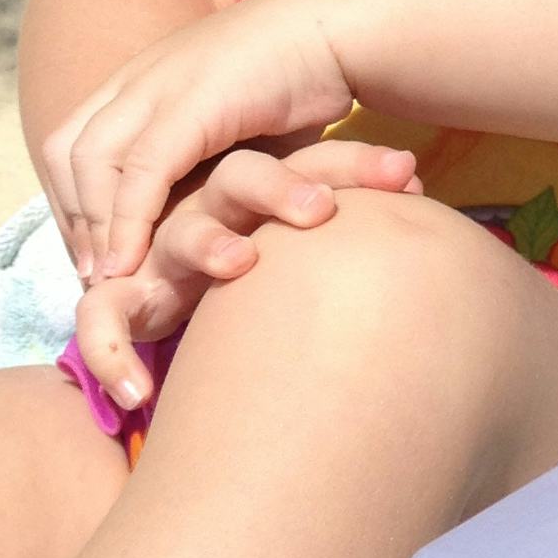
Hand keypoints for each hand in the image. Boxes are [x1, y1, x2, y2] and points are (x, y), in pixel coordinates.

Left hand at [43, 0, 356, 280]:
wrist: (341, 29)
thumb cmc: (303, 80)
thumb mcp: (236, 119)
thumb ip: (207, 154)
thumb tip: (201, 206)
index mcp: (143, 75)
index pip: (72, 139)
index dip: (72, 197)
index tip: (93, 250)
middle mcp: (140, 76)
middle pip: (67, 149)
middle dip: (71, 215)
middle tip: (93, 273)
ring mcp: (162, 84)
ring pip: (93, 160)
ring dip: (93, 225)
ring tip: (107, 279)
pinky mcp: (194, 103)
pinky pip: (142, 171)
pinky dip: (128, 221)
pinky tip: (132, 262)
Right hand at [71, 140, 421, 407]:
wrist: (160, 294)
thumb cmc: (264, 281)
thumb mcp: (316, 260)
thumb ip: (368, 252)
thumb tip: (454, 254)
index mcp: (264, 191)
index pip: (315, 163)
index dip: (358, 166)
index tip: (411, 176)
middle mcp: (213, 210)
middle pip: (244, 178)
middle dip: (284, 188)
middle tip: (324, 210)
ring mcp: (165, 252)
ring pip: (183, 234)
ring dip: (208, 244)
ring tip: (240, 263)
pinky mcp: (124, 300)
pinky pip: (104, 323)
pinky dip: (115, 354)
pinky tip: (137, 393)